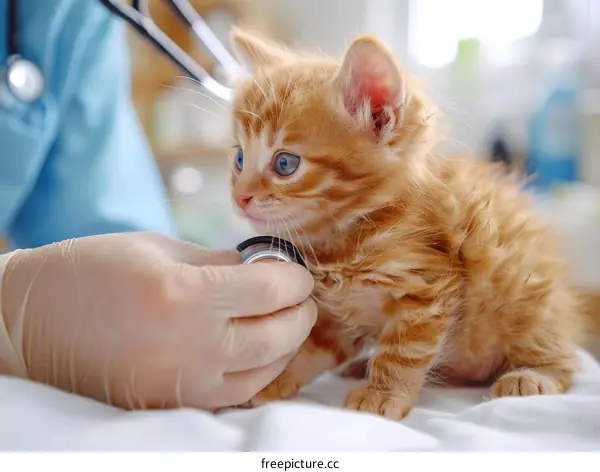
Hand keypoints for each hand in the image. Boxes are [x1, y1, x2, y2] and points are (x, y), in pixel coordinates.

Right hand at [0, 232, 316, 409]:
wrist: (31, 322)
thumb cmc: (90, 270)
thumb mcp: (158, 249)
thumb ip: (218, 262)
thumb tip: (263, 268)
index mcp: (184, 295)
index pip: (269, 291)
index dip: (295, 279)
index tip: (298, 272)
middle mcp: (189, 345)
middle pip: (277, 336)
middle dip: (300, 313)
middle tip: (301, 297)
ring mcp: (181, 382)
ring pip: (264, 374)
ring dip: (286, 347)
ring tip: (286, 324)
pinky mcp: (169, 403)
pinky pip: (233, 396)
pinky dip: (257, 373)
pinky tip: (258, 352)